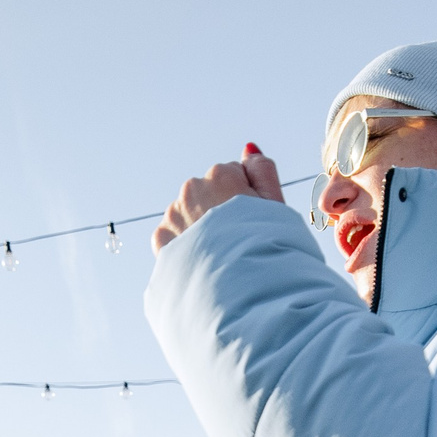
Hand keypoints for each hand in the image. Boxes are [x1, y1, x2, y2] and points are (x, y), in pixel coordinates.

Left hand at [154, 145, 285, 252]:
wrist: (241, 288)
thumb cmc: (265, 247)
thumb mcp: (275, 202)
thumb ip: (262, 169)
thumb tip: (248, 149)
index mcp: (221, 174)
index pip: (231, 176)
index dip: (244, 200)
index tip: (250, 220)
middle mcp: (192, 189)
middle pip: (207, 195)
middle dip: (217, 212)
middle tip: (235, 239)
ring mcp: (174, 214)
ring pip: (187, 215)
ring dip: (198, 229)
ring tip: (218, 253)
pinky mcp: (161, 239)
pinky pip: (171, 237)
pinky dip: (182, 247)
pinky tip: (200, 260)